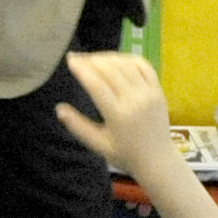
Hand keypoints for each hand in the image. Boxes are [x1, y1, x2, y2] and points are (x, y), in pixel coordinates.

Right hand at [54, 50, 170, 175]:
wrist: (158, 160)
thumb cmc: (125, 155)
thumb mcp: (98, 145)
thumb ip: (77, 126)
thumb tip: (59, 109)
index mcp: (118, 116)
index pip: (96, 84)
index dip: (81, 69)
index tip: (70, 60)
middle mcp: (135, 101)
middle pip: (110, 70)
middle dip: (91, 60)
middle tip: (77, 57)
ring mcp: (149, 94)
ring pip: (126, 64)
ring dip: (107, 57)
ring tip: (93, 59)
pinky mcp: (158, 90)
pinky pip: (143, 66)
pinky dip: (127, 58)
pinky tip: (115, 60)